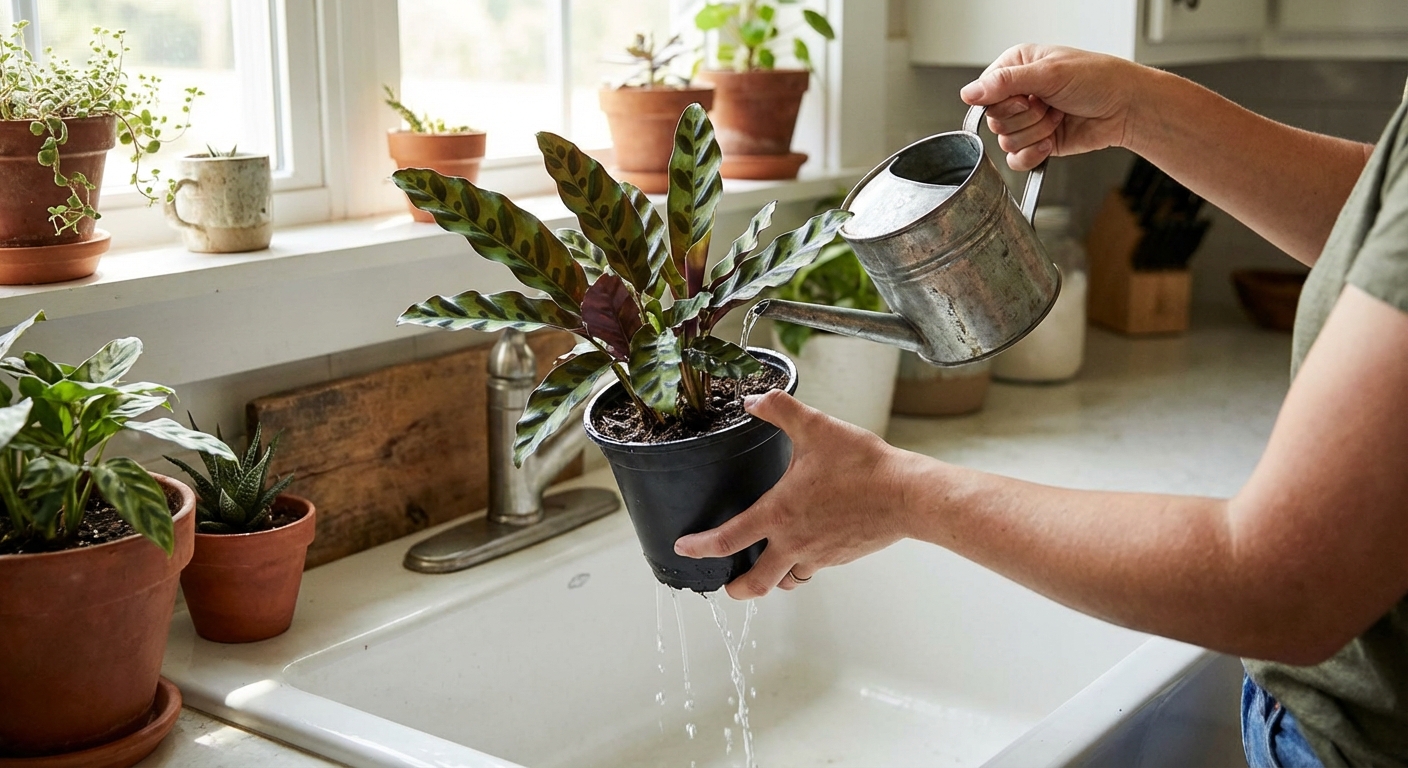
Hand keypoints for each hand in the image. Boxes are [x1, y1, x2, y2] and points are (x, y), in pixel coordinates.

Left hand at [673, 390, 915, 599]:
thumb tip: (752, 399)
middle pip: (755, 583)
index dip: (700, 547)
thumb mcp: (816, 427)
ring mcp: (819, 555)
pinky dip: (803, 566)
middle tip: (727, 584)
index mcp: (779, 514)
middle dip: (736, 588)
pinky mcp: (841, 558)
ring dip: (773, 577)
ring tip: (767, 565)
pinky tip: (807, 547)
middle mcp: (794, 542)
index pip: (728, 539)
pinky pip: (814, 569)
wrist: (906, 494)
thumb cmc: (862, 465)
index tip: (684, 548)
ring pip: (787, 580)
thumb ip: (780, 410)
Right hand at [960, 44, 1142, 170]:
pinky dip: (1034, 154)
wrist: (1125, 108)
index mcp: (1016, 69)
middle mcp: (1018, 95)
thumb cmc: (1098, 80)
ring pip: (1006, 141)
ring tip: (1058, 117)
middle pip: (995, 120)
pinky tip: (1051, 140)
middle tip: (1049, 105)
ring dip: (1036, 132)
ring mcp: (1027, 121)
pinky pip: (1016, 160)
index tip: (1028, 96)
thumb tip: (969, 93)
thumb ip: (1004, 83)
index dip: (1005, 101)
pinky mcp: (1036, 143)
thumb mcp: (1049, 74)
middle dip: (1026, 117)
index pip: (984, 93)